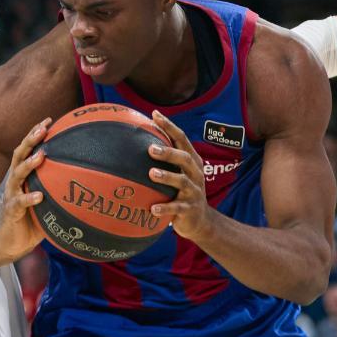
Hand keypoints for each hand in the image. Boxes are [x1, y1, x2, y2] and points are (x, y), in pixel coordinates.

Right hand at [0, 118, 49, 261]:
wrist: (11, 244)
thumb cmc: (32, 221)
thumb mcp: (49, 202)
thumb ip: (61, 190)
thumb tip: (90, 183)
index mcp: (23, 177)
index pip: (28, 150)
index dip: (36, 133)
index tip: (49, 120)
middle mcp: (15, 181)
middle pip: (20, 154)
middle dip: (30, 140)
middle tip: (43, 128)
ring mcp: (11, 195)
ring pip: (17, 174)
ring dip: (29, 164)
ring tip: (40, 156)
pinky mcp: (10, 211)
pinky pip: (19, 203)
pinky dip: (29, 198)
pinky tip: (38, 195)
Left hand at [147, 111, 215, 241]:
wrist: (201, 221)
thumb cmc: (182, 192)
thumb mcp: (178, 174)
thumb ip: (165, 161)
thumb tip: (135, 143)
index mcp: (192, 162)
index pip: (182, 139)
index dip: (169, 126)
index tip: (155, 115)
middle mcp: (196, 174)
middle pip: (185, 158)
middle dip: (169, 152)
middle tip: (151, 149)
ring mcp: (194, 192)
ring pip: (182, 181)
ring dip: (167, 176)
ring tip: (151, 174)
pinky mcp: (190, 209)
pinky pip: (177, 208)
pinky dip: (165, 208)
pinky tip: (152, 209)